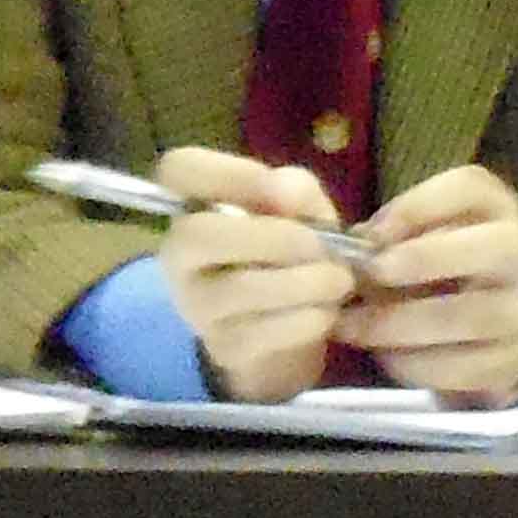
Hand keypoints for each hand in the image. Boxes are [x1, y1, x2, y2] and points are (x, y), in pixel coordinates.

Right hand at [151, 144, 364, 402]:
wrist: (285, 333)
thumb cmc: (289, 255)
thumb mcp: (300, 212)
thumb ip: (295, 190)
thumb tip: (281, 189)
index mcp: (195, 209)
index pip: (178, 169)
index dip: (229, 171)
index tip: (274, 189)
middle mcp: (180, 258)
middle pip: (202, 234)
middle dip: (277, 237)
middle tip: (321, 247)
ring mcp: (197, 307)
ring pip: (241, 288)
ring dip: (306, 282)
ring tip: (339, 281)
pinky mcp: (225, 349)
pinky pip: (267, 331)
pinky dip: (309, 318)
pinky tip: (326, 313)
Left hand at [342, 164, 517, 405]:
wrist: (499, 329)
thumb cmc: (443, 271)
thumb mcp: (425, 238)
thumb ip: (393, 236)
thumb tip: (352, 248)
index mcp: (496, 211)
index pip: (472, 187)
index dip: (419, 206)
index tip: (370, 233)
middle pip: (496, 246)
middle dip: (426, 258)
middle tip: (371, 275)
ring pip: (475, 315)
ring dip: (402, 323)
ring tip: (352, 327)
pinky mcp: (513, 361)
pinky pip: (464, 366)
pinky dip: (414, 363)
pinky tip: (384, 356)